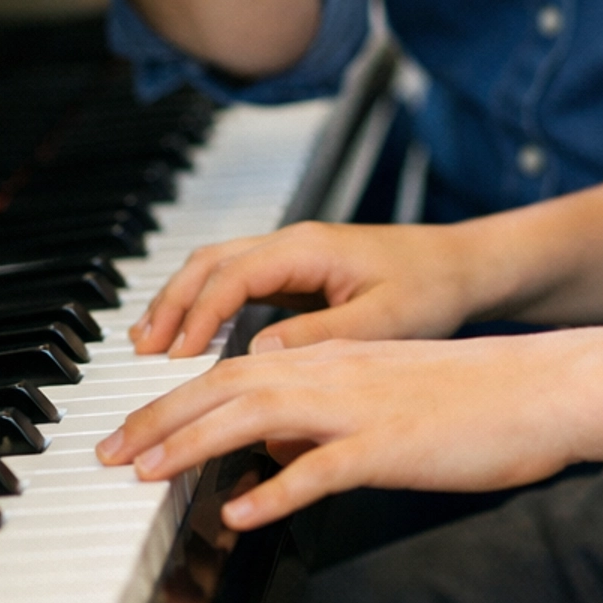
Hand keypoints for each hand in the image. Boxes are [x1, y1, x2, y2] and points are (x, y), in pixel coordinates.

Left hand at [98, 329, 580, 525]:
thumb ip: (327, 421)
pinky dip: (276, 488)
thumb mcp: (387, 399)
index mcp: (335, 360)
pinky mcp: (392, 445)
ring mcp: (362, 407)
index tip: (130, 434)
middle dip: (158, 420)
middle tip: (106, 455)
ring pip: (258, 414)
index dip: (174, 403)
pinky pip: (323, 468)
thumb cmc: (476, 400)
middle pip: (228, 386)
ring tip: (144, 475)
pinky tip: (241, 512)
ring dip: (193, 444)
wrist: (545, 386)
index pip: (235, 372)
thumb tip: (275, 452)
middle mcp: (337, 373)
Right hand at [131, 219, 484, 358]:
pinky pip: (236, 280)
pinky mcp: (299, 272)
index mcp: (308, 247)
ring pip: (216, 267)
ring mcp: (294, 254)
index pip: (231, 277)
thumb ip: (322, 334)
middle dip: (169, 304)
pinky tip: (193, 335)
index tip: (175, 360)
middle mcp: (293, 243)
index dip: (197, 318)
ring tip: (147, 343)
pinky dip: (204, 303)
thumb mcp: (382, 319)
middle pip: (209, 262)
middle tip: (138, 351)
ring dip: (180, 300)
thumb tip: (260, 352)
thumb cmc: (432, 289)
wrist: (464, 267)